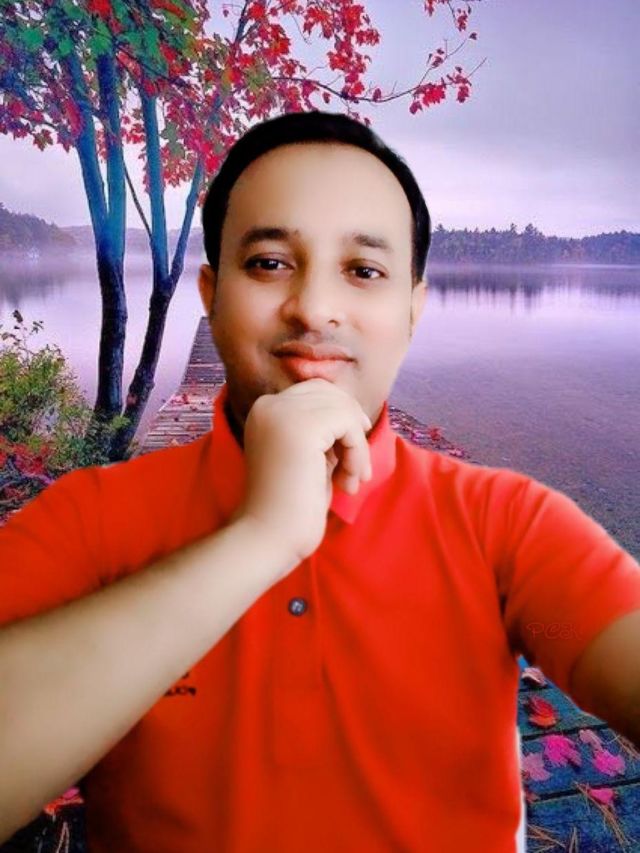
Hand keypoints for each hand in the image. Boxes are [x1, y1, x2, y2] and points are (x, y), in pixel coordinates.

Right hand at [232, 378, 371, 567]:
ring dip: (357, 447)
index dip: (342, 418)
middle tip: (356, 468)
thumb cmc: (290, 505)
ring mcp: (283, 412)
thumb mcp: (308, 456)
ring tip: (350, 481)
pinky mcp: (301, 427)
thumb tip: (355, 413)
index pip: (317, 391)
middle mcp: (270, 404)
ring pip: (344, 409)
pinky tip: (347, 483)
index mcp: (265, 410)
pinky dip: (358, 453)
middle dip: (352, 428)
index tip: (350, 454)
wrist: (268, 536)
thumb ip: (323, 431)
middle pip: (332, 394)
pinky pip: (349, 423)